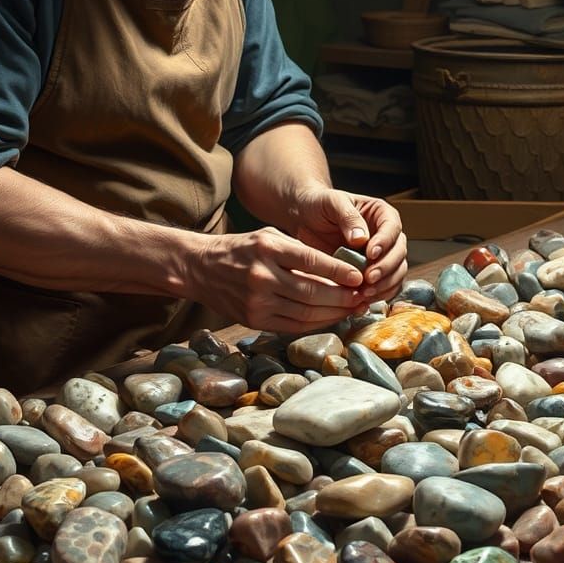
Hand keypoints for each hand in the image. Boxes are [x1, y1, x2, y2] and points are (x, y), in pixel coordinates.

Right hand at [187, 226, 367, 332]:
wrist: (200, 268)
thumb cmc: (241, 248)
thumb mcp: (268, 237)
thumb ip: (299, 251)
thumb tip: (339, 269)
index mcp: (267, 248)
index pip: (311, 260)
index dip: (339, 271)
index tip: (359, 276)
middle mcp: (262, 275)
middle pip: (312, 291)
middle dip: (343, 296)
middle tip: (363, 296)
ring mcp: (256, 301)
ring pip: (305, 312)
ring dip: (334, 313)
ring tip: (353, 308)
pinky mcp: (254, 320)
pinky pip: (293, 326)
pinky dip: (316, 323)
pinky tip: (331, 318)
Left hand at [290, 188, 407, 305]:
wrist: (305, 220)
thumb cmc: (319, 205)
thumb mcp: (331, 202)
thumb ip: (348, 216)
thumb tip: (362, 238)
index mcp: (382, 214)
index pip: (392, 229)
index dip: (385, 243)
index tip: (371, 254)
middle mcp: (387, 235)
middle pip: (399, 254)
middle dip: (385, 268)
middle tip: (368, 278)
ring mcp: (382, 256)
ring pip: (396, 273)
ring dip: (384, 285)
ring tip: (364, 292)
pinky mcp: (373, 273)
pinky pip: (385, 287)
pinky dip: (377, 295)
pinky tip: (362, 300)